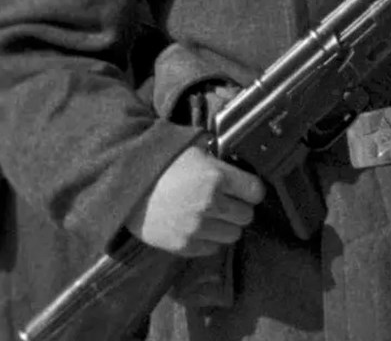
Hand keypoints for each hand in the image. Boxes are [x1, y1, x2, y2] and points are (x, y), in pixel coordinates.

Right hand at [125, 146, 264, 256]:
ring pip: (233, 235)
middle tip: (226, 204)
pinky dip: (208, 240)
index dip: (251, 191)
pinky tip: (198, 228)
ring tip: (212, 218)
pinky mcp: (182, 245)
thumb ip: (222, 165)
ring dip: (226, 226)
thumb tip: (243, 173)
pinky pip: (211, 249)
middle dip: (239, 209)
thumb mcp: (197, 153)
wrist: (124, 186)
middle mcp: (211, 203)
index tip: (245, 191)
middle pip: (247, 215)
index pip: (256, 191)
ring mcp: (196, 226)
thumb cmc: (163, 165)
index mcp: (217, 177)